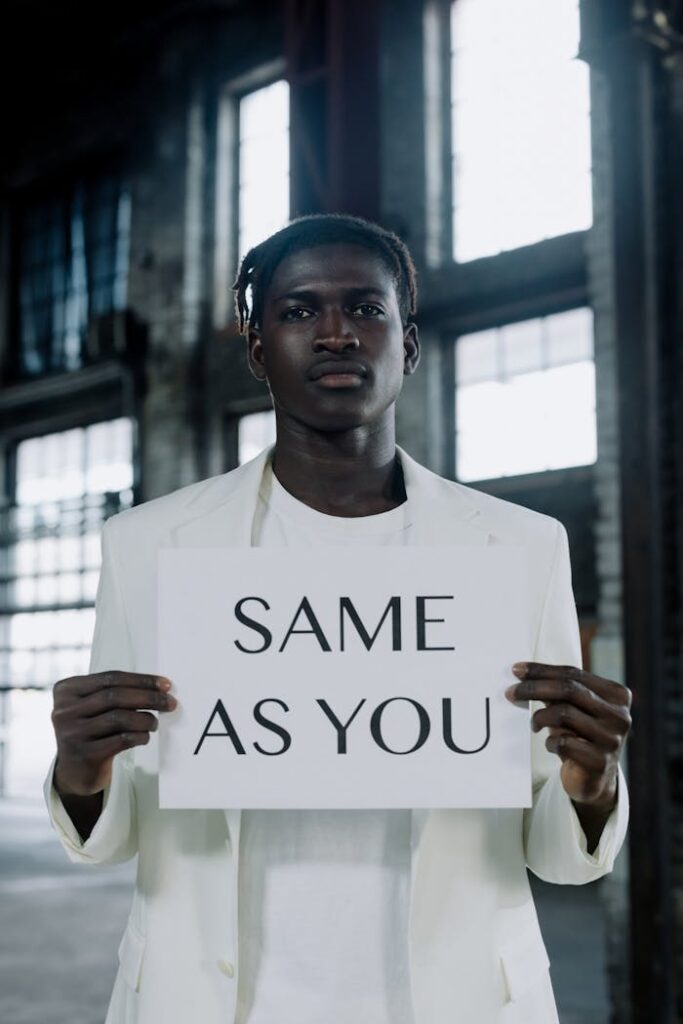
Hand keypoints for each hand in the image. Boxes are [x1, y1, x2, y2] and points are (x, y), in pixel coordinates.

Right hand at [51, 670, 176, 796]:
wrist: (75, 771)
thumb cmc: (91, 730)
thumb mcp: (91, 706)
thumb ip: (114, 693)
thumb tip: (158, 687)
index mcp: (66, 690)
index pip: (110, 678)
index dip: (141, 680)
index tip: (165, 684)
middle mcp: (64, 711)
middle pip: (115, 696)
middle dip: (148, 697)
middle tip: (170, 702)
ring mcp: (72, 734)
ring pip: (119, 718)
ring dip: (145, 719)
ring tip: (154, 723)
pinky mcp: (84, 755)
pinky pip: (121, 739)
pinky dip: (139, 736)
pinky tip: (145, 737)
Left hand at [505, 662, 631, 808]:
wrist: (593, 779)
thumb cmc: (579, 734)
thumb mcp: (572, 708)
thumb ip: (556, 690)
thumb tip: (521, 672)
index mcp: (617, 694)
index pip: (574, 674)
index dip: (542, 670)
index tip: (516, 670)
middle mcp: (620, 715)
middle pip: (569, 690)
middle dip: (534, 688)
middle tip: (511, 692)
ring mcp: (613, 740)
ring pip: (564, 714)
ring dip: (540, 717)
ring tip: (534, 724)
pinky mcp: (601, 763)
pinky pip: (564, 743)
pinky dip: (550, 742)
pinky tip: (551, 745)